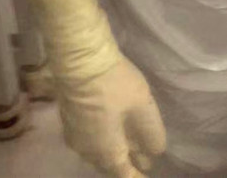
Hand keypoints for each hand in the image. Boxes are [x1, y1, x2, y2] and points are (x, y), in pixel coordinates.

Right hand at [23, 0, 165, 175]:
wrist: (78, 59)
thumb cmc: (114, 84)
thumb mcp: (142, 106)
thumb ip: (151, 133)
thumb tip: (155, 152)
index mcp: (106, 153)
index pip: (124, 174)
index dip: (137, 175)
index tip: (148, 173)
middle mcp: (87, 150)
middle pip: (109, 164)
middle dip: (127, 163)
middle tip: (144, 160)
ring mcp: (75, 135)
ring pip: (98, 151)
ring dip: (116, 150)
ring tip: (132, 144)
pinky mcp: (70, 117)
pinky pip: (90, 138)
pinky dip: (104, 138)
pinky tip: (112, 126)